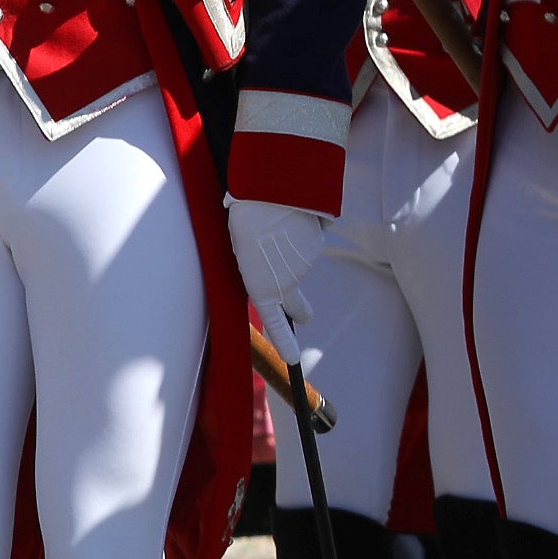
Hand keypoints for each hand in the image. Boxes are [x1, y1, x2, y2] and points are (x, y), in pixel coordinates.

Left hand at [228, 200, 327, 351]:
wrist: (269, 198)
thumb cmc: (244, 224)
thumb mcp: (241, 251)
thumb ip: (256, 265)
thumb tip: (274, 263)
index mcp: (262, 287)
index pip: (276, 322)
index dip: (286, 342)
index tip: (295, 360)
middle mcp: (287, 281)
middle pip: (296, 300)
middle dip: (301, 310)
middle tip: (306, 316)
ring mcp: (305, 264)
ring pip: (296, 261)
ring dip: (287, 251)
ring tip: (271, 230)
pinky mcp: (317, 244)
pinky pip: (307, 242)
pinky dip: (299, 234)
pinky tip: (288, 220)